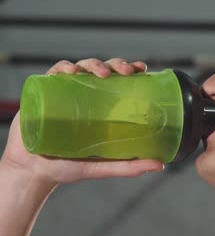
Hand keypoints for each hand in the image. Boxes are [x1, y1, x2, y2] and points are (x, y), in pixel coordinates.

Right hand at [0, 58, 164, 186]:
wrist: (34, 172)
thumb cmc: (68, 166)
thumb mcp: (102, 166)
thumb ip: (129, 166)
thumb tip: (160, 165)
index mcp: (101, 106)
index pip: (119, 81)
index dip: (130, 69)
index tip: (142, 69)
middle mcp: (85, 95)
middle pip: (103, 70)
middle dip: (116, 64)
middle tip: (127, 72)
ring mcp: (64, 92)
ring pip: (81, 67)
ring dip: (94, 64)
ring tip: (102, 74)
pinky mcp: (44, 93)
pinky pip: (54, 74)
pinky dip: (63, 68)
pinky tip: (70, 71)